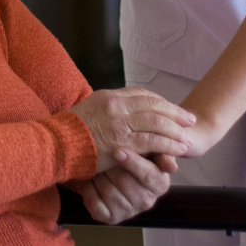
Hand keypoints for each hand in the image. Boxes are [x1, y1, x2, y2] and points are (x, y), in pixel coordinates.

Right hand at [68, 88, 194, 172]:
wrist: (56, 145)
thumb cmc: (68, 132)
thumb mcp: (88, 112)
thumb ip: (107, 111)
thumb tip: (119, 112)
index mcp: (109, 97)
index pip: (142, 95)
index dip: (160, 102)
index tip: (172, 109)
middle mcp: (117, 106)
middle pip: (154, 105)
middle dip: (175, 113)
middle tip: (189, 120)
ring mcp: (120, 123)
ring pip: (157, 122)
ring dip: (175, 130)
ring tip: (187, 138)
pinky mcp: (123, 142)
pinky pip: (152, 141)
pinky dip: (168, 145)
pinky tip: (178, 150)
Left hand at [77, 149, 170, 223]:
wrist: (116, 169)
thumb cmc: (136, 156)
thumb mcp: (150, 150)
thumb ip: (161, 151)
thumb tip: (171, 167)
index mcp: (160, 184)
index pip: (149, 175)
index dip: (133, 163)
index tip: (118, 151)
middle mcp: (146, 201)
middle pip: (124, 181)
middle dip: (110, 165)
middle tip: (100, 152)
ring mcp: (128, 212)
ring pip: (109, 191)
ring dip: (98, 175)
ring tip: (93, 164)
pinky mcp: (111, 218)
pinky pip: (95, 204)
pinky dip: (88, 189)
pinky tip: (89, 179)